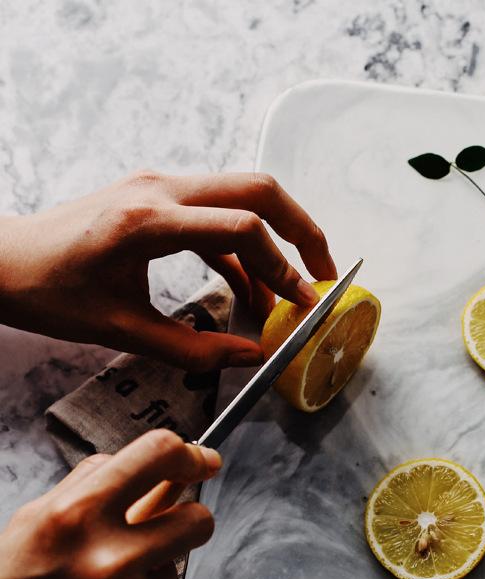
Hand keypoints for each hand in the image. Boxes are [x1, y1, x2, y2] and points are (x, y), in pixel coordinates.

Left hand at [0, 171, 336, 370]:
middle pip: (259, 190)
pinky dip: (242, 249)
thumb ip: (194, 347)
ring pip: (244, 194)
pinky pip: (218, 215)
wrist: (2, 260)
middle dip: (303, 231)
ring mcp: (160, 186)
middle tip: (323, 273)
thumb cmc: (48, 292)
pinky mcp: (159, 197)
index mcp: (148, 220)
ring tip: (289, 292)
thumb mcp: (122, 330)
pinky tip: (249, 291)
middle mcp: (160, 189)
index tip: (303, 304)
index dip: (284, 269)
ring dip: (277, 238)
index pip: (243, 228)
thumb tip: (251, 357)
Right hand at [0, 430, 219, 578]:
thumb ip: (96, 486)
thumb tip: (160, 465)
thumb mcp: (34, 523)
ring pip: (175, 567)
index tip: (201, 460)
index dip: (189, 453)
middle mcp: (106, 559)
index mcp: (72, 516)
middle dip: (189, 519)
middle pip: (197, 518)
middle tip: (171, 525)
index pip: (159, 454)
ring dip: (149, 571)